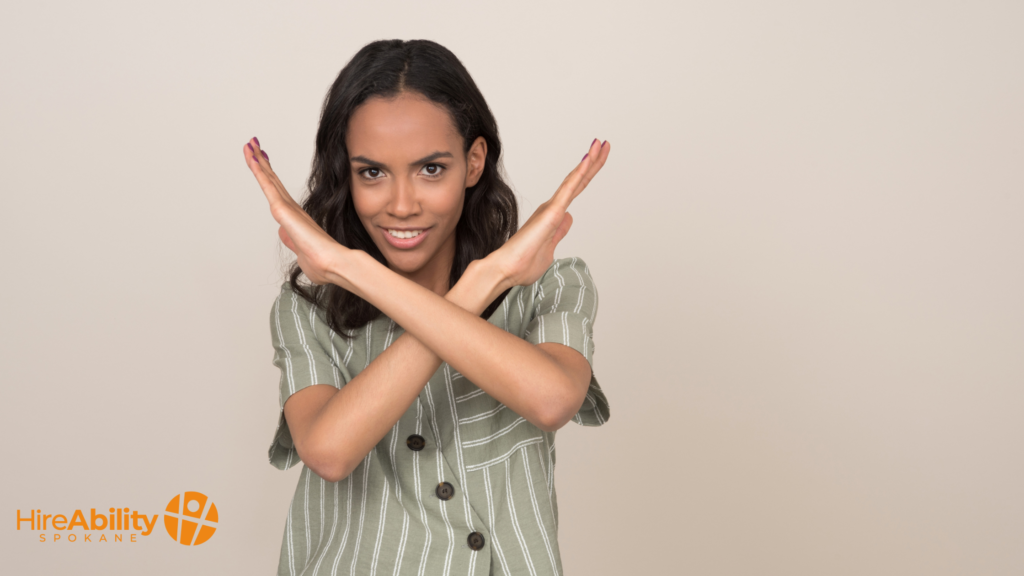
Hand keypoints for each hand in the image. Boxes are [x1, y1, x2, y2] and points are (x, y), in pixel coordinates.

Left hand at [243, 137, 346, 285]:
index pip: (277, 192)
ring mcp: (288, 208)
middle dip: (261, 161)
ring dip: (257, 161)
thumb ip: (291, 240)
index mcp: (295, 217)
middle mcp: (292, 209)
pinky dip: (259, 172)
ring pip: (269, 180)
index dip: (269, 175)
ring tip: (248, 144)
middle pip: (272, 180)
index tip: (261, 159)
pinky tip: (253, 159)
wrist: (335, 265)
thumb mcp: (301, 252)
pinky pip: (268, 188)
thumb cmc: (324, 264)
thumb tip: (283, 233)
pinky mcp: (284, 211)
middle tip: (253, 143)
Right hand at [490, 138, 610, 288]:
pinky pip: (568, 190)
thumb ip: (559, 232)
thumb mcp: (549, 248)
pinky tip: (588, 160)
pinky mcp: (551, 213)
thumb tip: (569, 218)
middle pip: (578, 180)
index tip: (598, 158)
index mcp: (552, 215)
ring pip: (574, 180)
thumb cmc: (521, 264)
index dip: (588, 174)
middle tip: (604, 143)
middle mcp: (551, 207)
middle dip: (593, 161)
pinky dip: (579, 174)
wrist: (504, 271)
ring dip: (589, 161)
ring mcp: (551, 209)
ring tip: (600, 143)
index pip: (575, 189)